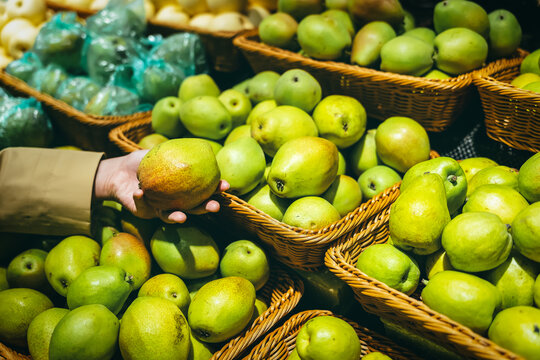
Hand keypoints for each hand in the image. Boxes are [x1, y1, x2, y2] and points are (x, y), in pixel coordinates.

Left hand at [94, 150, 229, 222]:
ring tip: (183, 217)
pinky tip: (141, 192)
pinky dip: (142, 200)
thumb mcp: (160, 151)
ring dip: (178, 217)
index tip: (225, 185)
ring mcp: (160, 208)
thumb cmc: (142, 161)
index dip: (216, 190)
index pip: (203, 190)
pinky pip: (144, 207)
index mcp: (183, 188)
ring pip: (172, 216)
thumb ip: (177, 150)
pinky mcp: (144, 212)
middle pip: (193, 208)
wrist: (119, 172)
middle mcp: (175, 201)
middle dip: (205, 208)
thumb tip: (203, 145)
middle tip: (215, 207)